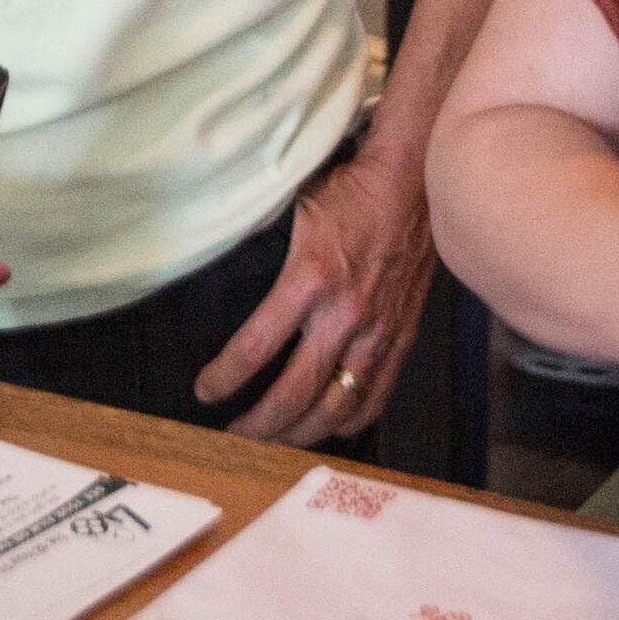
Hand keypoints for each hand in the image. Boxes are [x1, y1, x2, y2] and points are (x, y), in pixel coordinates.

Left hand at [196, 154, 437, 444]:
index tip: (205, 391)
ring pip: (335, 408)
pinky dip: (348, 421)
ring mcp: (378, 331)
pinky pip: (375, 397)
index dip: (224, 378)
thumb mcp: (292, 210)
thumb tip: (225, 278)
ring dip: (299, 434)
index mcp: (310, 278)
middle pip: (294, 395)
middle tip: (232, 434)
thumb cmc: (349, 189)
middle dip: (257, 424)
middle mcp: (345, 314)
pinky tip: (328, 425)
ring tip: (274, 440)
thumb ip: (267, 254)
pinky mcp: (402, 337)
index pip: (256, 348)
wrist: (413, 179)